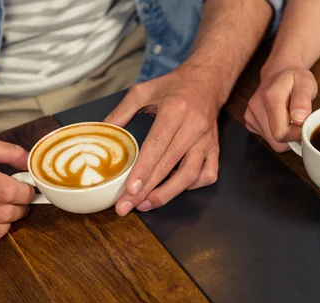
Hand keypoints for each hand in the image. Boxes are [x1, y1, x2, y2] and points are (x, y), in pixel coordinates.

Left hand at [105, 69, 220, 215]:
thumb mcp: (144, 90)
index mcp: (175, 110)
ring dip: (169, 193)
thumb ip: (122, 110)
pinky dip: (192, 186)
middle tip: (128, 206)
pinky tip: (175, 188)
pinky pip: (208, 174)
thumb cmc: (175, 87)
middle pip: (169, 164)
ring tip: (147, 204)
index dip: (143, 170)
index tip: (130, 189)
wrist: (207, 80)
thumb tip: (104, 129)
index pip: (157, 145)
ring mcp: (207, 140)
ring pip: (191, 175)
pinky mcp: (216, 148)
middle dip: (147, 189)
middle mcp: (194, 126)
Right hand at [245, 67, 317, 151]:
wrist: (279, 73)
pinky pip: (265, 138)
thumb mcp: (306, 83)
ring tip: (288, 116)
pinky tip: (278, 118)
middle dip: (290, 136)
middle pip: (275, 141)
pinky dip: (275, 132)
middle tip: (297, 120)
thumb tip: (299, 119)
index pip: (281, 133)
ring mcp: (250, 115)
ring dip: (283, 134)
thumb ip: (303, 101)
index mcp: (271, 97)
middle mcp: (256, 107)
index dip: (296, 134)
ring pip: (271, 141)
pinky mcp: (249, 121)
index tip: (303, 124)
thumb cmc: (294, 78)